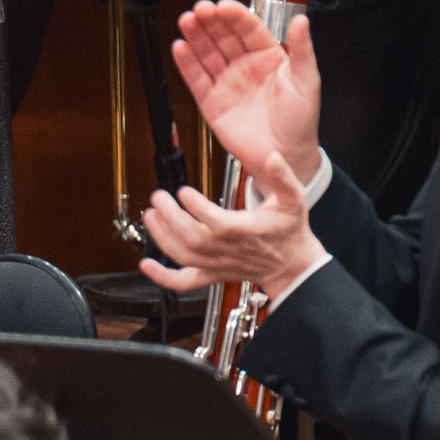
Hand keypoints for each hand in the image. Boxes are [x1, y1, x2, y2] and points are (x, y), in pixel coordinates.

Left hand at [138, 146, 323, 301]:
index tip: (183, 191)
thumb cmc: (290, 230)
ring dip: (162, 237)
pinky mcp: (212, 274)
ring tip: (151, 215)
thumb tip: (273, 157)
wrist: (291, 265)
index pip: (216, 222)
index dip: (196, 208)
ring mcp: (217, 265)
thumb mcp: (293, 198)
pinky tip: (146, 265)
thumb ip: (283, 176)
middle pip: (192, 237)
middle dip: (171, 217)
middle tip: (158, 197)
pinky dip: (163, 277)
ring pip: (183, 256)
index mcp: (245, 230)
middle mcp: (228, 250)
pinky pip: (184, 282)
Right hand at [171, 0, 324, 188]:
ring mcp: (227, 83)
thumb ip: (303, 50)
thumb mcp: (306, 81)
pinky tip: (180, 47)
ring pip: (207, 54)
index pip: (249, 29)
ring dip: (196, 37)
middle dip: (211, 21)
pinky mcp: (212, 103)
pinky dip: (187, 64)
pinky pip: (197, 80)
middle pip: (224, 37)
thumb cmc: (300, 120)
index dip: (235, 16)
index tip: (223, 6)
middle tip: (200, 9)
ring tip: (186, 21)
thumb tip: (302, 20)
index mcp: (269, 56)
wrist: (287, 155)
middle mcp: (245, 66)